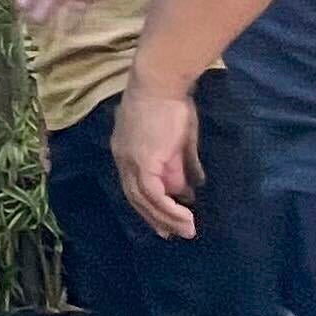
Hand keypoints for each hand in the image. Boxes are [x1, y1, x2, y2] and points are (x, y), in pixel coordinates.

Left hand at [113, 83, 202, 241]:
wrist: (161, 81)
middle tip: (173, 234)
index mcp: (124, 148)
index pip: (133, 184)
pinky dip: (169, 210)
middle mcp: (122, 157)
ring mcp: (130, 161)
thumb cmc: (170, 101)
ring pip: (144, 200)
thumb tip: (193, 187)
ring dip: (167, 218)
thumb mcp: (178, 137)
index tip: (163, 220)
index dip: (148, 204)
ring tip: (188, 230)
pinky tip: (186, 218)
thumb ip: (182, 163)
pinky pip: (154, 195)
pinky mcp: (143, 162)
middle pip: (135, 197)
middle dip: (155, 218)